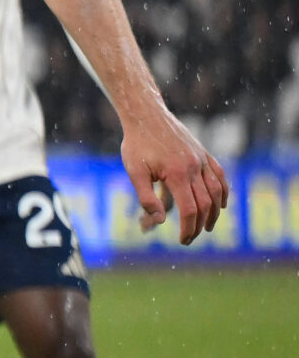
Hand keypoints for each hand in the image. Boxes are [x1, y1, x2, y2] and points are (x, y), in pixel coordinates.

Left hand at [119, 107, 227, 244]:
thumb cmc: (137, 144)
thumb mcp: (135, 172)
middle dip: (199, 225)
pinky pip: (220, 175)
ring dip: (214, 212)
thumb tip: (160, 221)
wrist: (147, 115)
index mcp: (178, 174)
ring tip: (208, 227)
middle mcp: (195, 167)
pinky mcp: (204, 153)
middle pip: (205, 204)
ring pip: (216, 191)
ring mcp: (202, 159)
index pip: (190, 209)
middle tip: (190, 238)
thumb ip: (147, 197)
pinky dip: (223, 191)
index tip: (184, 241)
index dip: (188, 228)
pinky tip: (221, 204)